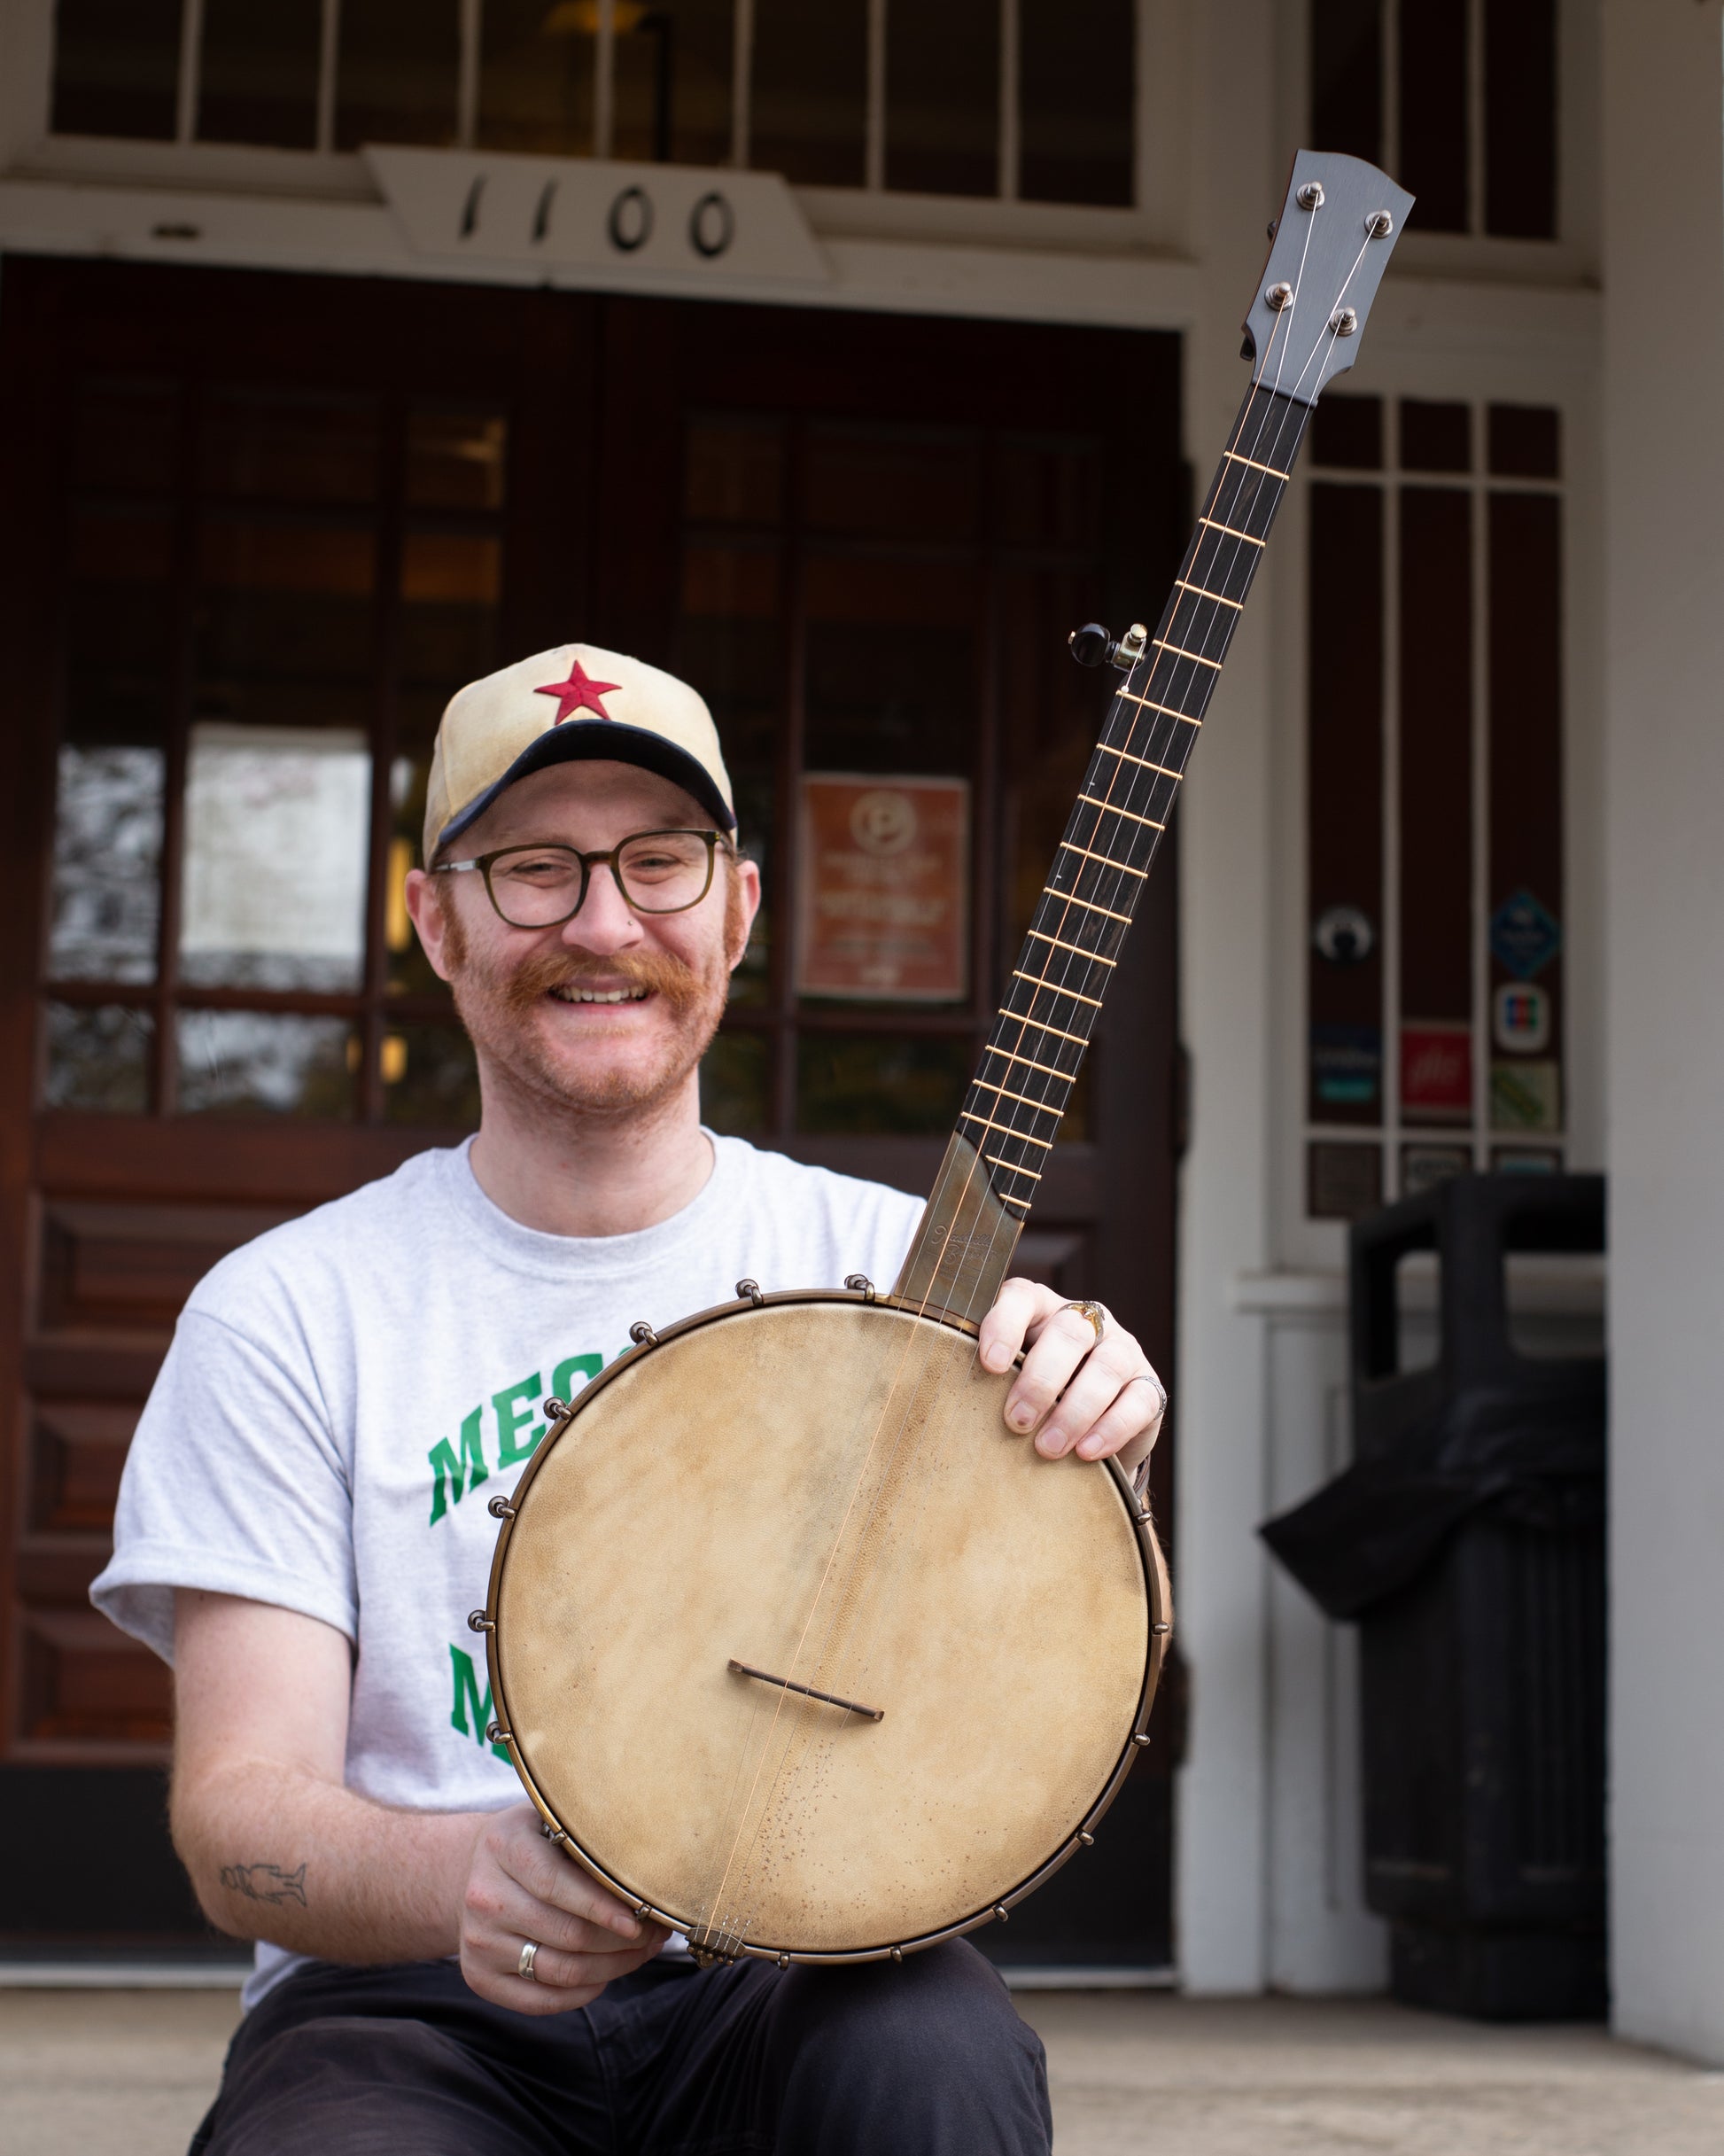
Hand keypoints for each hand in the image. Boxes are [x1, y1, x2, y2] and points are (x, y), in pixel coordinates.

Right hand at [459, 1801, 668, 2013]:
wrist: (470, 1874)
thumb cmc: (530, 1844)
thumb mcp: (549, 1820)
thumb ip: (588, 1838)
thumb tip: (649, 1870)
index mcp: (503, 1846)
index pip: (556, 1884)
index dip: (602, 1906)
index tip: (640, 1917)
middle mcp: (484, 1897)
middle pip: (567, 1934)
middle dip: (622, 1940)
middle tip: (656, 1933)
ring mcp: (478, 1942)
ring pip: (560, 1970)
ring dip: (612, 1967)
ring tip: (642, 1953)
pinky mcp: (479, 1977)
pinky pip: (541, 2000)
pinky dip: (583, 1992)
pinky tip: (607, 1975)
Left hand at [977, 1280, 1166, 1482]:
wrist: (1083, 1437)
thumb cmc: (1028, 1401)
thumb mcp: (1003, 1383)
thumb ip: (983, 1380)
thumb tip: (945, 1402)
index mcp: (1039, 1309)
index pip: (1022, 1297)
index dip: (1004, 1325)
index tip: (989, 1365)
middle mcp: (1085, 1321)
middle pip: (1069, 1333)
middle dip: (1040, 1379)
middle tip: (1016, 1421)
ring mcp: (1121, 1350)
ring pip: (1106, 1367)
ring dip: (1074, 1410)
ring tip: (1047, 1448)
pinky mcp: (1148, 1386)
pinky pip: (1138, 1401)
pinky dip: (1111, 1428)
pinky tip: (1086, 1453)